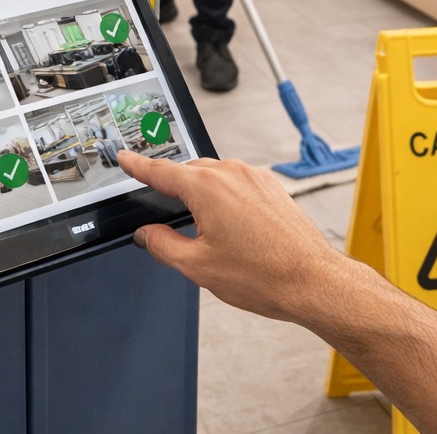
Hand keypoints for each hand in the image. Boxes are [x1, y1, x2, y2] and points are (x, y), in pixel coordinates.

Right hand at [118, 151, 344, 324]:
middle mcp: (232, 174)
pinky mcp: (271, 187)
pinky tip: (231, 229)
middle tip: (165, 216)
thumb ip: (163, 245)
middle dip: (174, 190)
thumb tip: (146, 234)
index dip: (138, 165)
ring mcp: (255, 178)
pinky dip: (226, 199)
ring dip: (202, 196)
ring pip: (215, 178)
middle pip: (189, 174)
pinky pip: (237, 184)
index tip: (125, 157)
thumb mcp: (197, 266)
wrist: (311, 280)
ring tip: (206, 234)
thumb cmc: (263, 275)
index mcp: (208, 188)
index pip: (161, 171)